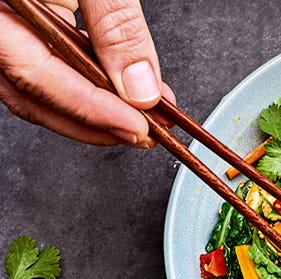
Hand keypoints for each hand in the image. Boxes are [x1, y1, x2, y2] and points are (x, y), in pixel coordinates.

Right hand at [0, 0, 168, 145]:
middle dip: (98, 123)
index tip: (137, 128)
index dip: (93, 111)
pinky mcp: (22, 25)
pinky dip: (91, 82)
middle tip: (147, 133)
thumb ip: (115, 25)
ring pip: (43, 88)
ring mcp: (4, 29)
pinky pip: (50, 64)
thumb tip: (140, 87)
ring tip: (145, 115)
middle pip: (37, 97)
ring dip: (99, 109)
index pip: (39, 79)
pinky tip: (123, 88)